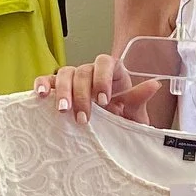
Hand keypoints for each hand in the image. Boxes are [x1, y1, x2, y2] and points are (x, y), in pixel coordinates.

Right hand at [32, 53, 160, 124]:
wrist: (110, 132)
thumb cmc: (122, 119)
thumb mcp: (134, 113)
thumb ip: (139, 98)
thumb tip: (154, 85)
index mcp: (112, 72)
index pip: (105, 63)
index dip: (102, 78)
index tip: (103, 101)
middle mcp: (91, 72)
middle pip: (83, 70)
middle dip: (82, 94)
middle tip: (83, 118)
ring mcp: (74, 79)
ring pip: (65, 73)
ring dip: (63, 91)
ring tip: (63, 110)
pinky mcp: (58, 88)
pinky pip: (48, 80)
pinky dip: (43, 84)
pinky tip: (41, 95)